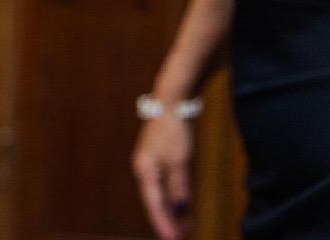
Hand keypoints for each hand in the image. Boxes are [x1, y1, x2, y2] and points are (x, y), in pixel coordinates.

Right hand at [132, 114, 193, 239]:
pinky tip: (184, 210)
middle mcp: (145, 171)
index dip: (164, 224)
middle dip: (168, 222)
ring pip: (161, 196)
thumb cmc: (173, 130)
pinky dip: (174, 200)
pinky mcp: (160, 161)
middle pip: (156, 203)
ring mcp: (152, 166)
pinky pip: (166, 187)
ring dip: (173, 213)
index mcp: (145, 171)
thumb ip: (179, 188)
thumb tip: (180, 211)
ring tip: (185, 231)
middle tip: (180, 239)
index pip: (154, 204)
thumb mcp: (179, 161)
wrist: (171, 103)